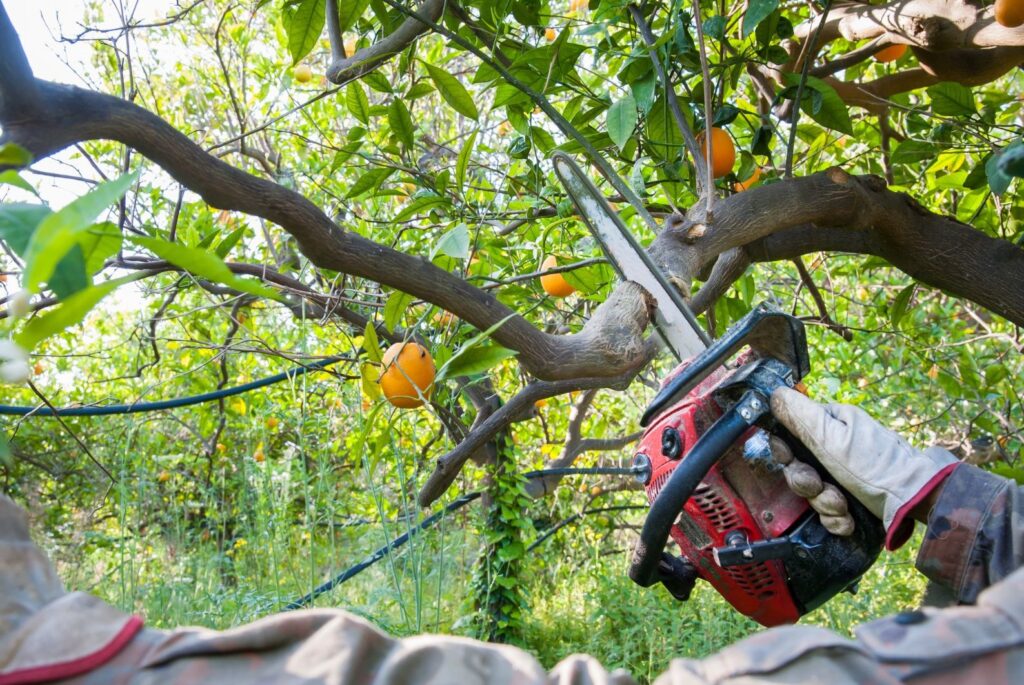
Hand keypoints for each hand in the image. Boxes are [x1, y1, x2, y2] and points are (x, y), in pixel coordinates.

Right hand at [770, 387, 957, 548]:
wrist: (915, 502)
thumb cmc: (875, 465)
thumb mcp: (832, 438)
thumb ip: (799, 416)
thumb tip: (774, 393)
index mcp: (831, 424)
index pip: (790, 435)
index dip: (786, 453)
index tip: (792, 462)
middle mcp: (836, 447)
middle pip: (799, 468)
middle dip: (808, 484)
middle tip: (821, 487)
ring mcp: (844, 475)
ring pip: (813, 492)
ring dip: (824, 503)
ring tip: (842, 506)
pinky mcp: (852, 500)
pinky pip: (828, 511)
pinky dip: (836, 518)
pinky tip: (848, 518)